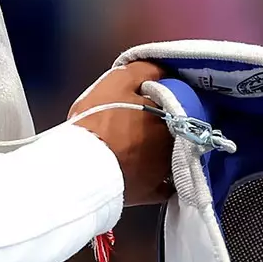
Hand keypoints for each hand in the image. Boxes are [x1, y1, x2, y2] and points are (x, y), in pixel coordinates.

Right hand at [70, 61, 174, 205]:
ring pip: (176, 155)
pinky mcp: (152, 193)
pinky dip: (164, 179)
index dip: (170, 98)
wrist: (81, 166)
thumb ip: (146, 70)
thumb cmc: (99, 121)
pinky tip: (157, 174)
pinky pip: (166, 186)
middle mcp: (173, 143)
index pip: (181, 102)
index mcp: (169, 115)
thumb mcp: (119, 81)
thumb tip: (164, 68)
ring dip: (169, 149)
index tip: (160, 97)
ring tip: (151, 145)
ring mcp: (164, 170)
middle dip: (171, 123)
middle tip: (154, 120)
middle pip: (179, 129)